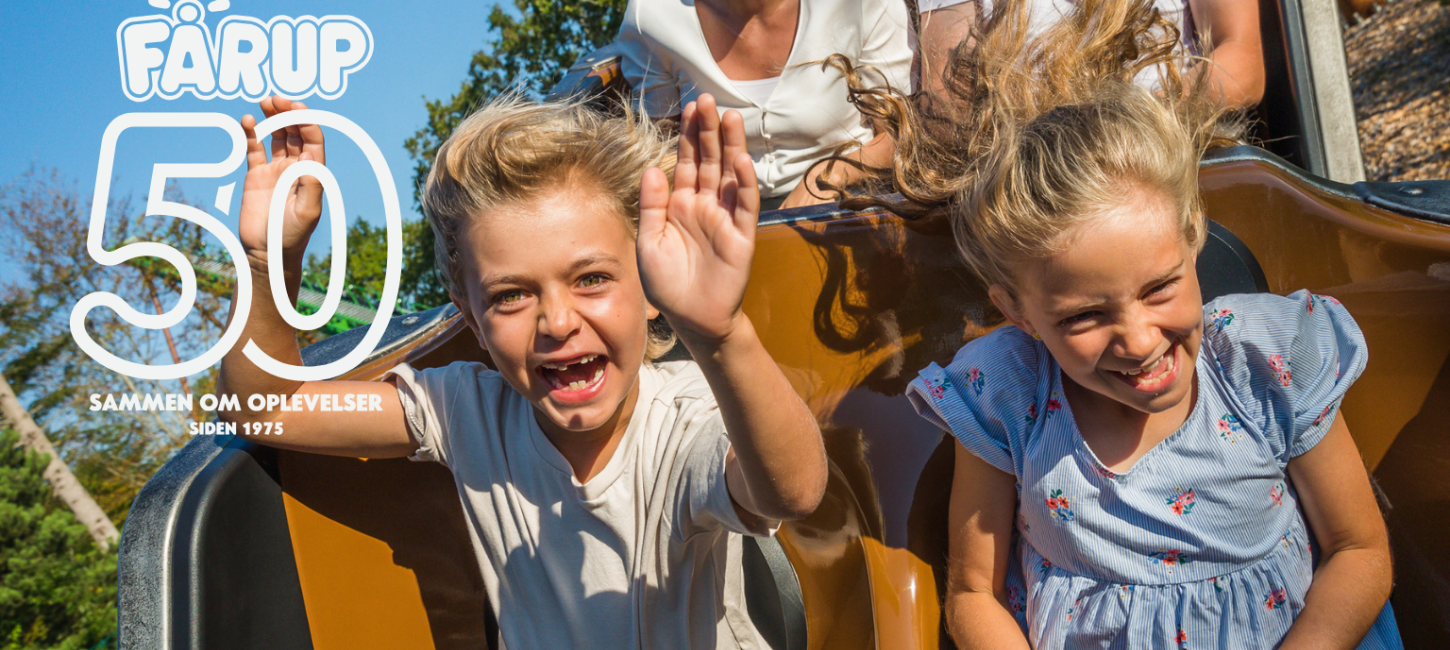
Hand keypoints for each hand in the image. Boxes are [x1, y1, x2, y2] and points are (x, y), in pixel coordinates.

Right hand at [237, 96, 325, 270]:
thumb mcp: (307, 212)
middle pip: (295, 131)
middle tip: (276, 98)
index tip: (294, 107)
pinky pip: (254, 148)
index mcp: (312, 172)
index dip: (306, 120)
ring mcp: (276, 169)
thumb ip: (311, 184)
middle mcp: (296, 167)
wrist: (267, 253)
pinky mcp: (256, 175)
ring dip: (273, 117)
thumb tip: (310, 156)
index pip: (312, 138)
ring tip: (264, 102)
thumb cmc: (291, 235)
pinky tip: (247, 120)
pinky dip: (251, 133)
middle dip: (288, 112)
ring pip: (276, 135)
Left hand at [638, 94, 759, 343]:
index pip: (687, 162)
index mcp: (680, 205)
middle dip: (709, 130)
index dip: (689, 136)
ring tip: (731, 117)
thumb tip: (653, 167)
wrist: (693, 320)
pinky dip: (744, 183)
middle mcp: (705, 206)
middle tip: (709, 98)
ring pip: (730, 175)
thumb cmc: (668, 285)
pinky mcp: (742, 236)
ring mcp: (725, 219)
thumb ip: (652, 205)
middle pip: (709, 161)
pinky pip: (744, 205)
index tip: (690, 107)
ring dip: (731, 146)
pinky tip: (742, 160)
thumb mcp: (650, 242)